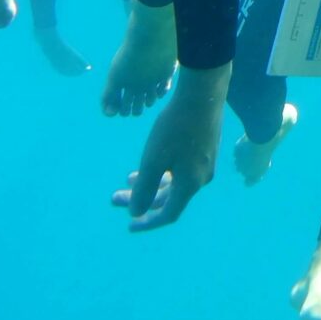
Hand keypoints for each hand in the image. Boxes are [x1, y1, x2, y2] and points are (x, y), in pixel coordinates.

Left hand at [110, 65, 228, 230]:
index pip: (168, 214)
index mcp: (190, 184)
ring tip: (128, 179)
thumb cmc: (175, 128)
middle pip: (168, 198)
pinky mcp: (205, 150)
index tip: (129, 224)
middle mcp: (200, 179)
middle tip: (114, 197)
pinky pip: (181, 171)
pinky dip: (163, 173)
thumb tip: (136, 213)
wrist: (203, 95)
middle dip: (141, 200)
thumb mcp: (154, 159)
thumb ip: (144, 188)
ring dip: (150, 184)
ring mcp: (205, 164)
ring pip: (174, 183)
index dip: (148, 222)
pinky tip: (151, 163)